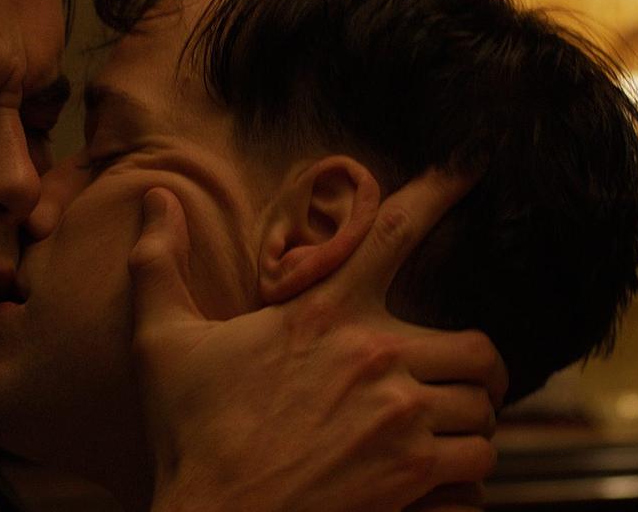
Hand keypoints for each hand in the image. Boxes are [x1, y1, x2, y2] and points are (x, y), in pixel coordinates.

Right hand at [130, 168, 506, 511]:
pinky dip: (470, 467)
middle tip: (467, 381)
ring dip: (473, 418)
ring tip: (453, 429)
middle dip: (480, 367)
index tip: (474, 165)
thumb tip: (154, 199)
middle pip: (476, 344)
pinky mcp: (413, 473)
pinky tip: (447, 472)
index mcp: (322, 312)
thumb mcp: (162, 343)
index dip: (441, 190)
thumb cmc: (190, 435)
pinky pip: (479, 461)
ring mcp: (399, 415)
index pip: (392, 232)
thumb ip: (159, 264)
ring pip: (483, 407)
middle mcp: (374, 355)